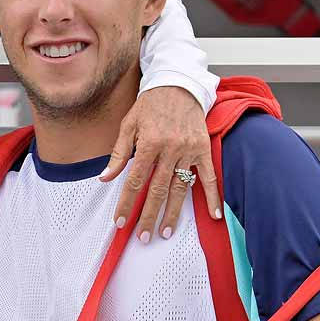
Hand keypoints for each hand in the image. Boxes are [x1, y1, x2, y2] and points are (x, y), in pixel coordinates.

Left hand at [103, 85, 216, 244]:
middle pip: (157, 190)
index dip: (127, 203)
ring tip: (164, 232)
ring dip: (172, 212)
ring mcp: (188, 150)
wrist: (178, 84)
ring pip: (180, 187)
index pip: (135, 180)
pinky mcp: (203, 149)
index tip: (120, 222)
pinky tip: (213, 215)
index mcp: (149, 143)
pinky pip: (209, 177)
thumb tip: (105, 177)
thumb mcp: (128, 124)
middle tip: (142, 236)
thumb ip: (119, 153)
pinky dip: (211, 196)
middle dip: (148, 216)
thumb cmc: (150, 104)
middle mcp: (169, 148)